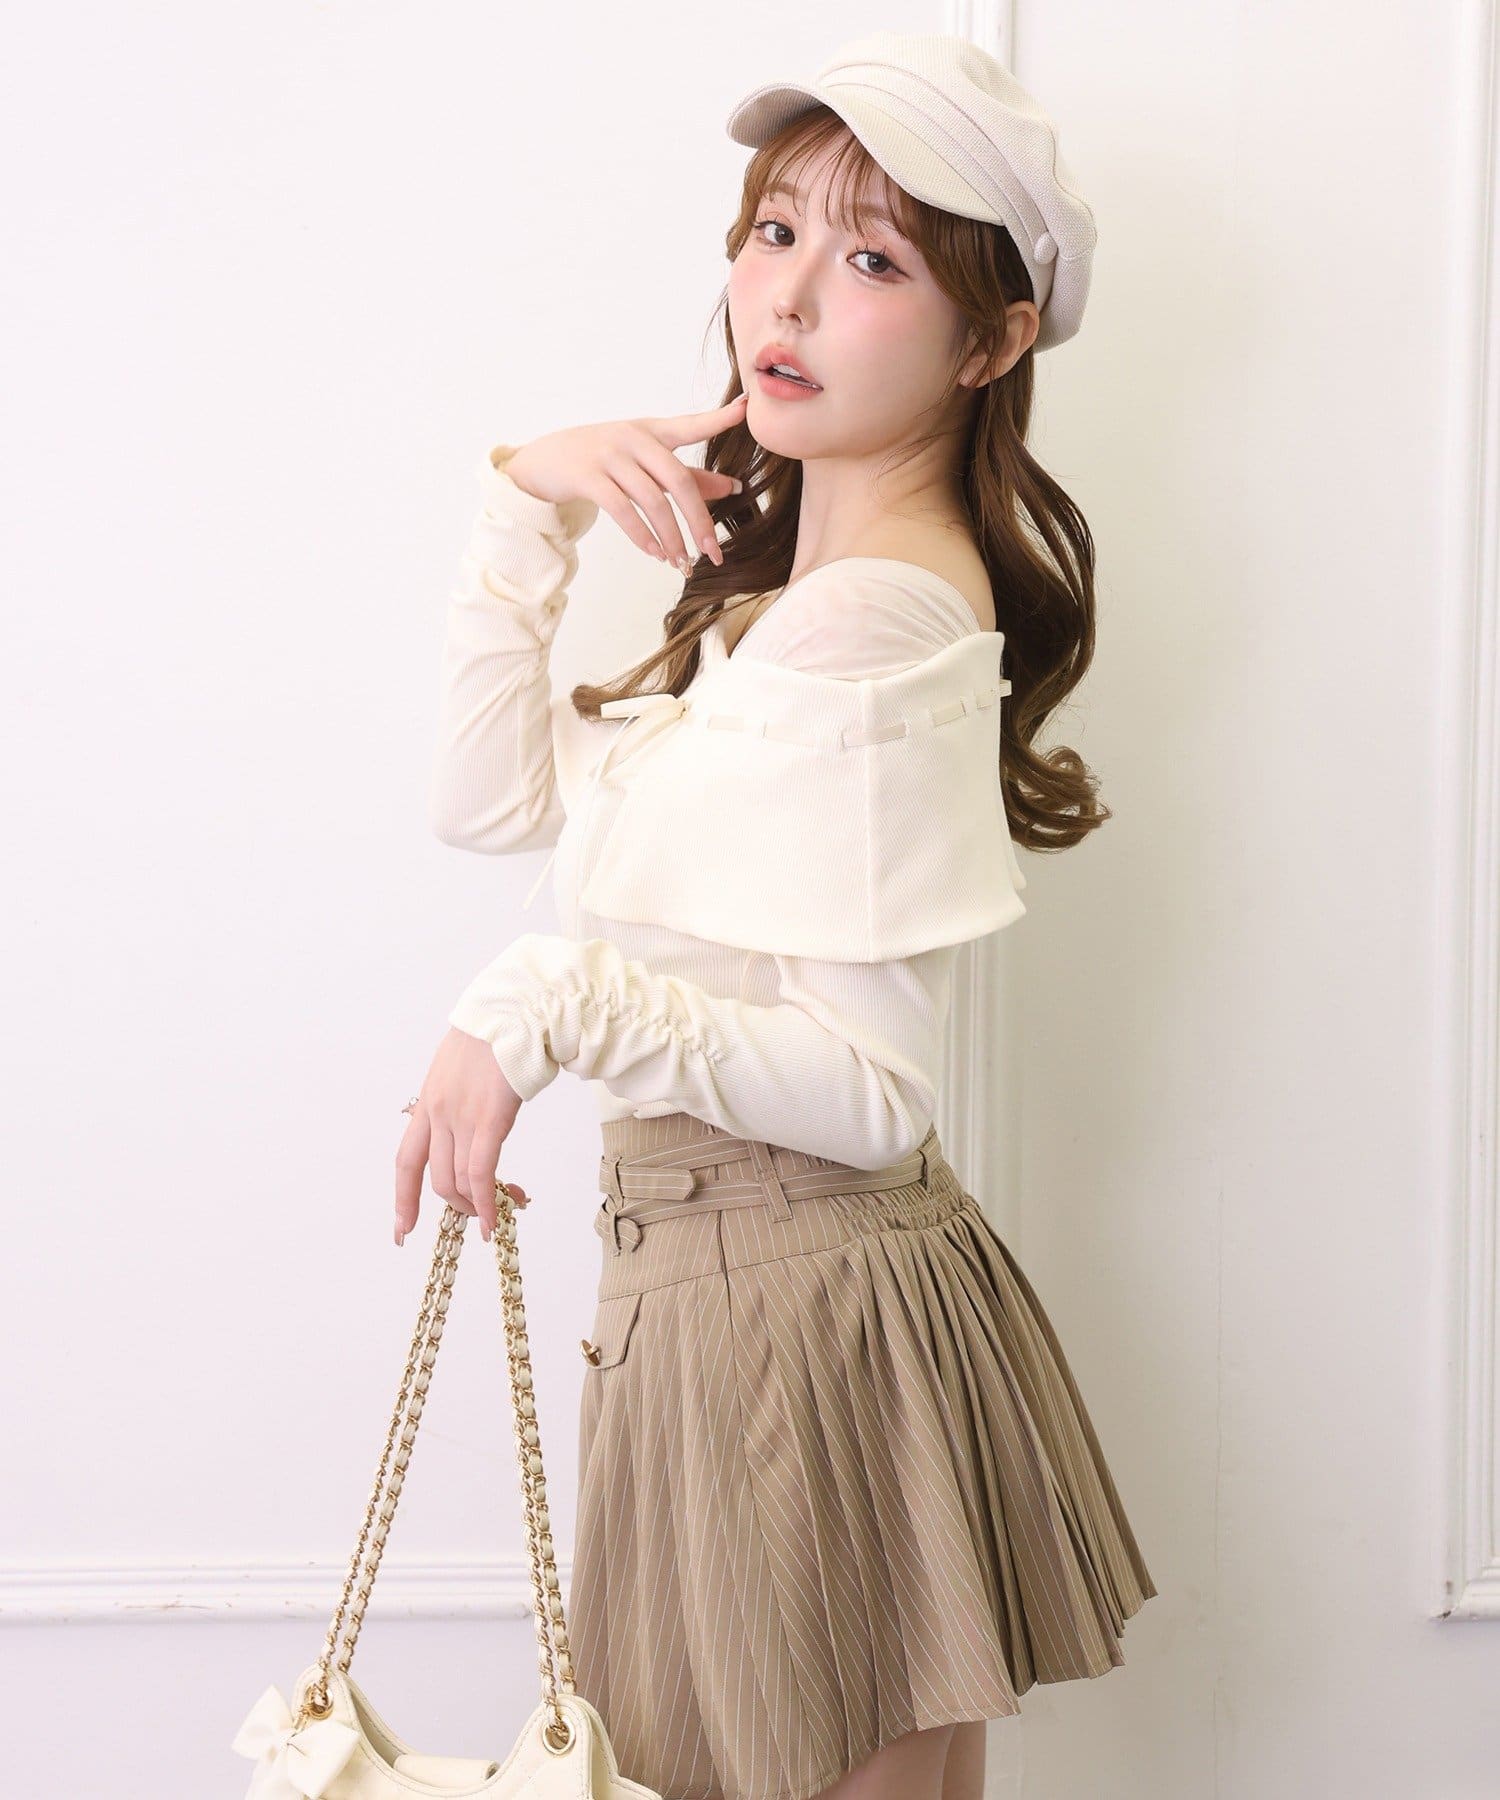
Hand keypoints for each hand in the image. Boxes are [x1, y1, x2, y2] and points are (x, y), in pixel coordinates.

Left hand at [394, 1026, 531, 1244]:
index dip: (403, 1198)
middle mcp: (438, 1113)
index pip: (408, 1159)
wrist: (514, 1011)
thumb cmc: (498, 1031)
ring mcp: (460, 1117)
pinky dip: (486, 1202)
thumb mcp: (463, 1065)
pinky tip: (496, 1218)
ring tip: (499, 1214)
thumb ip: (461, 1095)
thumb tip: (474, 1114)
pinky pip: (481, 1173)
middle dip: (457, 1205)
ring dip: (477, 1206)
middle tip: (480, 1216)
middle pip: (436, 1178)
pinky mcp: (489, 1119)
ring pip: (458, 1181)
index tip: (402, 1229)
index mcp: (429, 1100)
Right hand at [505, 395, 748, 575]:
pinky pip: (622, 511)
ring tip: (682, 563)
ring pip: (652, 501)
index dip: (718, 419)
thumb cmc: (603, 460)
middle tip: (714, 553)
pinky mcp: (587, 476)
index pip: (690, 425)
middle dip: (700, 521)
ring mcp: (609, 455)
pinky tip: (656, 554)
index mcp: (652, 431)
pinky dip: (643, 537)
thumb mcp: (645, 462)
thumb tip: (733, 487)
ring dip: (672, 538)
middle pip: (678, 479)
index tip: (745, 409)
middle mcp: (633, 438)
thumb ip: (689, 475)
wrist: (544, 460)